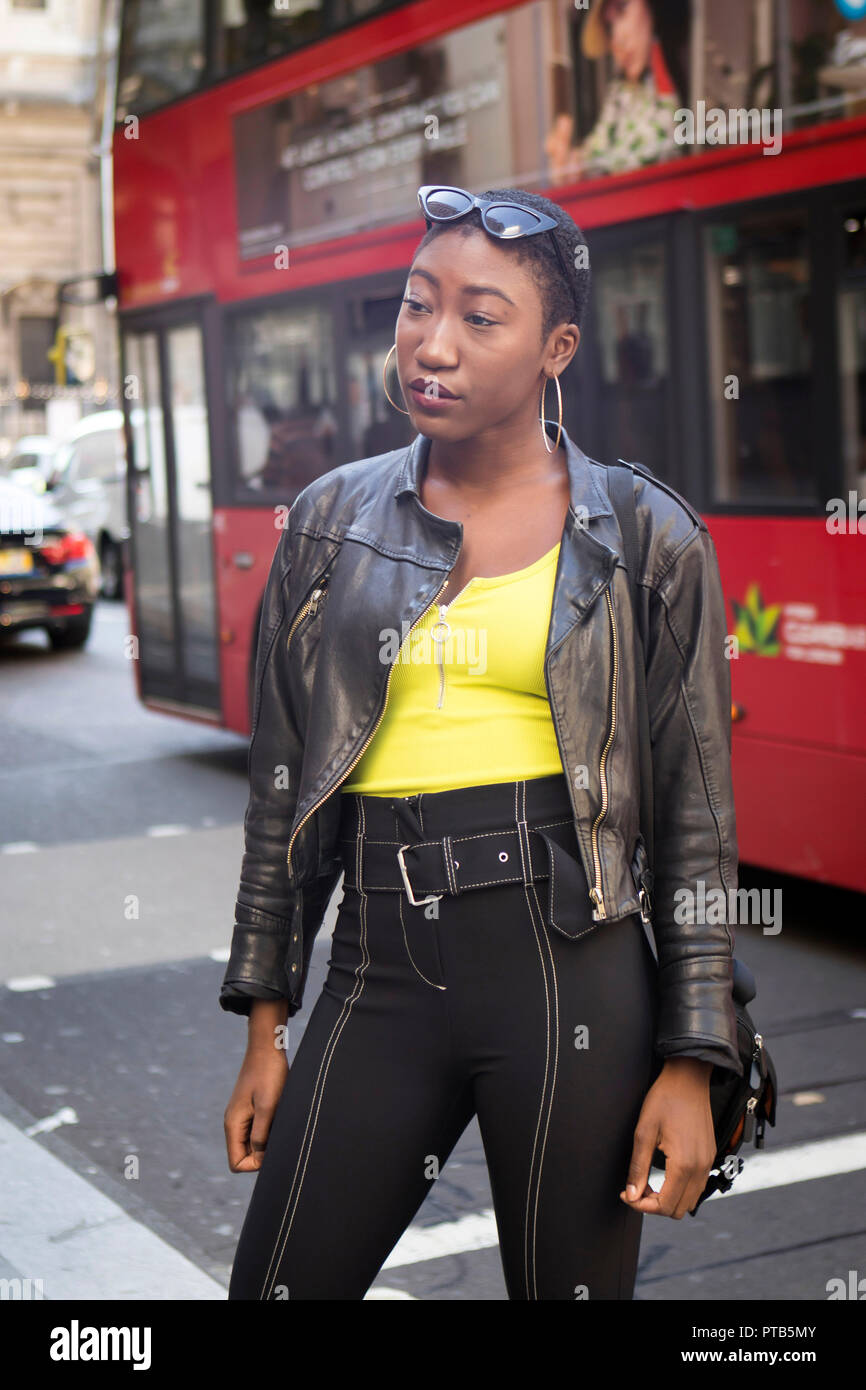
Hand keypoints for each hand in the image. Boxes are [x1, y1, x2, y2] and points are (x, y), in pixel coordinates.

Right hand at [224, 1009, 289, 1171]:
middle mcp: (234, 1123)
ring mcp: (241, 1115)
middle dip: (262, 1154)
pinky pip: (257, 1130)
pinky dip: (268, 1130)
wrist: (267, 1047)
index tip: (272, 1146)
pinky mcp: (251, 1108)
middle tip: (280, 1135)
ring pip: (251, 1144)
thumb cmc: (269, 1074)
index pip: (236, 1163)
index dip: (255, 1164)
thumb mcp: (267, 1106)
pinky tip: (279, 1117)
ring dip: (266, 1141)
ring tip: (280, 1124)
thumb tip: (259, 1159)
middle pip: (244, 1155)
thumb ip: (260, 1135)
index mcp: (233, 1124)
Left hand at [619, 1057, 714, 1218]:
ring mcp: (707, 1162)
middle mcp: (700, 1168)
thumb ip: (638, 1167)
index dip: (642, 1206)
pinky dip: (680, 1189)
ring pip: (690, 1201)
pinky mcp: (709, 1156)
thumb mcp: (644, 1132)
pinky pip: (697, 1186)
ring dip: (668, 1199)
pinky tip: (665, 1175)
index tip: (627, 1194)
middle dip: (655, 1205)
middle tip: (636, 1188)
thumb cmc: (665, 1099)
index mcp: (684, 1164)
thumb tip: (632, 1195)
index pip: (665, 1205)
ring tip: (649, 1182)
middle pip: (678, 1209)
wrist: (689, 1078)